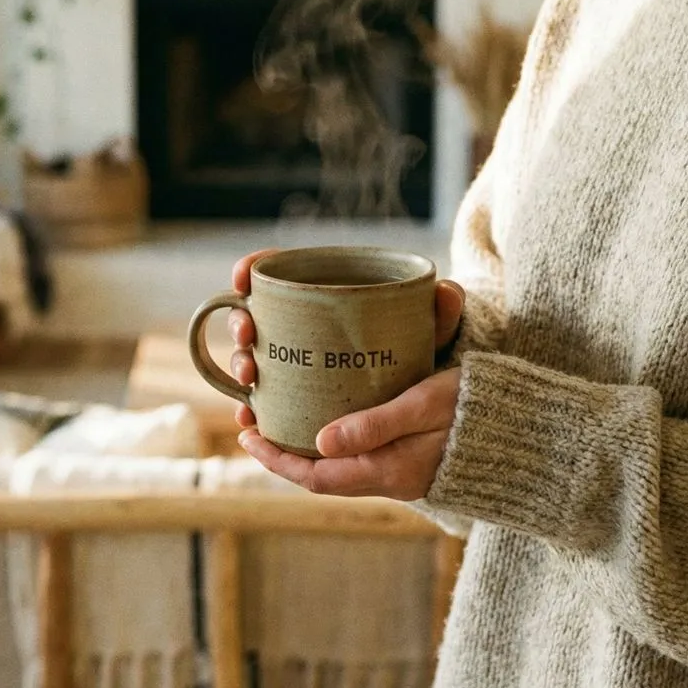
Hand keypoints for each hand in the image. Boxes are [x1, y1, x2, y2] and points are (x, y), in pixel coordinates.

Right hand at [225, 248, 464, 428]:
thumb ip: (443, 310)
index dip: (253, 269)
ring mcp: (297, 362)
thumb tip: (447, 292)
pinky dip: (252, 408)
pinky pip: (265, 402)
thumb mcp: (434, 330)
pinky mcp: (298, 398)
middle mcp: (302, 325)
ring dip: (241, 364)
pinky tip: (249, 418)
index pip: (279, 272)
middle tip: (248, 334)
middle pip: (255, 315)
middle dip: (240, 322)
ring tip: (251, 374)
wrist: (430, 392)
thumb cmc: (426, 349)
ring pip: (253, 357)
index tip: (243, 276)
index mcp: (327, 294)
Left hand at [239, 367, 460, 499]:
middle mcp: (391, 479)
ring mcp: (403, 473)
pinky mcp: (414, 461)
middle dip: (284, 452)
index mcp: (388, 471)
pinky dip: (334, 442)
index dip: (276, 459)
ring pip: (339, 467)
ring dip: (307, 447)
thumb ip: (376, 424)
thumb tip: (319, 441)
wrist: (532, 434)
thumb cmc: (480, 409)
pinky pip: (360, 459)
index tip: (247, 434)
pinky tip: (328, 417)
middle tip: (255, 420)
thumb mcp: (426, 405)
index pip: (315, 476)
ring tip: (283, 417)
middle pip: (321, 475)